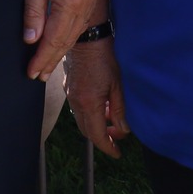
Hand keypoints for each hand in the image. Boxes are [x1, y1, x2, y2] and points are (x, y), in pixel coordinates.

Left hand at [23, 0, 104, 78]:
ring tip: (48, 64)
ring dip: (61, 51)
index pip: (53, 41)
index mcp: (69, 6)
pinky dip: (71, 38)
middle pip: (66, 42)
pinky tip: (64, 41)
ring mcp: (92, 3)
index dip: (41, 59)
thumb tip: (30, 38)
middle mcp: (84, 9)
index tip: (31, 73)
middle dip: (50, 60)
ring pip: (75, 35)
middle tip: (38, 76)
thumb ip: (34, 10)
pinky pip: (82, 25)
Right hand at [64, 38, 130, 158]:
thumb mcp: (117, 86)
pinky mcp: (69, 89)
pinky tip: (101, 106)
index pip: (97, 136)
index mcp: (89, 104)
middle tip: (117, 138)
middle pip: (87, 132)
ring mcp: (70, 96)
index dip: (108, 147)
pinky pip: (78, 109)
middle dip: (102, 138)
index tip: (117, 153)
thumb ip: (119, 110)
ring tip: (111, 119)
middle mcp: (76, 104)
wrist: (87, 40)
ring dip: (96, 125)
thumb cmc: (104, 60)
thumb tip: (123, 130)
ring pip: (82, 121)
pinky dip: (89, 114)